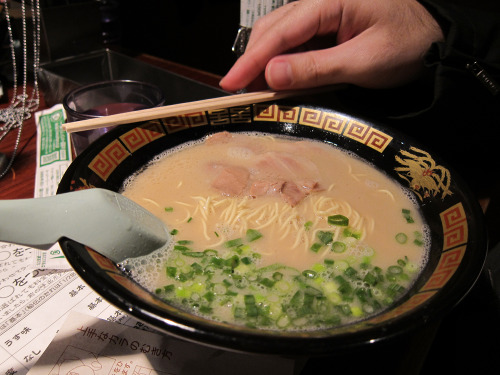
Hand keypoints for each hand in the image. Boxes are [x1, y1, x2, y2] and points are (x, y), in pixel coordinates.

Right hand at [219, 0, 443, 91]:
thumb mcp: (363, 61)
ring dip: (266, 64)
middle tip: (238, 92)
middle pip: (273, 29)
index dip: (252, 59)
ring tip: (254, 90)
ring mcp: (323, 15)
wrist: (436, 40)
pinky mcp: (327, 29)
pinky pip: (297, 45)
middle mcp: (320, 3)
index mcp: (330, 2)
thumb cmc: (408, 44)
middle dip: (253, 61)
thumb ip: (316, 68)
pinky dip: (284, 65)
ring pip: (281, 37)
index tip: (231, 83)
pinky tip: (278, 82)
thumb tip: (272, 76)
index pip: (280, 31)